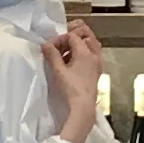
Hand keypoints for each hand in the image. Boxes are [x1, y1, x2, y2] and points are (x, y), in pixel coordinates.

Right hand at [42, 26, 101, 141]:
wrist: (83, 107)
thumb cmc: (71, 88)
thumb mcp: (58, 70)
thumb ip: (52, 55)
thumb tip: (45, 44)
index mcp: (86, 52)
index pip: (72, 36)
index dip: (59, 39)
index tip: (49, 48)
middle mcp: (95, 55)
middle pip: (86, 35)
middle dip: (73, 35)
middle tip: (61, 43)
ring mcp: (98, 63)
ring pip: (91, 44)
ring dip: (78, 44)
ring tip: (66, 52)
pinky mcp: (97, 72)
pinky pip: (92, 54)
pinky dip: (83, 53)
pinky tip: (73, 62)